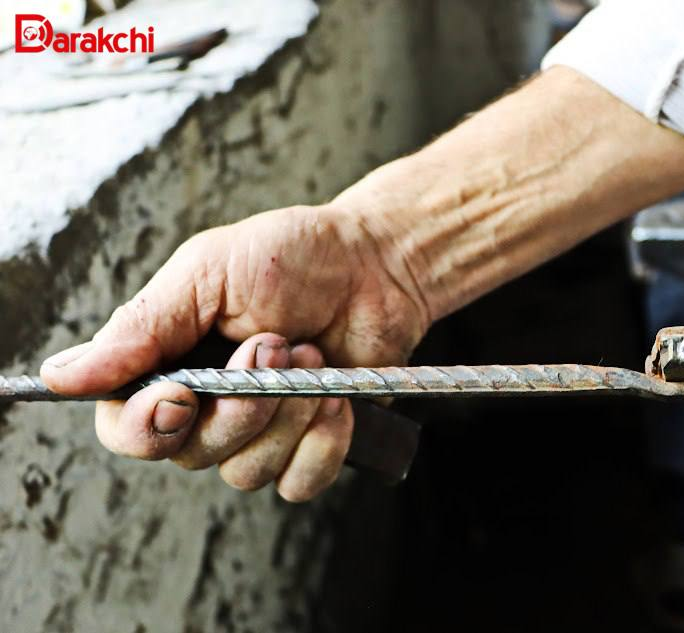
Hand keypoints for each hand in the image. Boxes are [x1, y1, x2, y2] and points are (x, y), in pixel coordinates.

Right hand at [40, 204, 429, 500]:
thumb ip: (142, 328)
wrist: (376, 264)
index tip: (183, 395)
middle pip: (192, 455)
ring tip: (310, 354)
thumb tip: (63, 375)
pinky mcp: (309, 444)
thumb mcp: (208, 271)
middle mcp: (209, 406)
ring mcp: (261, 430)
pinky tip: (336, 398)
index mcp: (170, 364)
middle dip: (240, 406)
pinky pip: (298, 483)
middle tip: (273, 345)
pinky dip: (323, 443)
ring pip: (246, 471)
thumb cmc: (294, 256)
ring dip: (287, 413)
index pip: (127, 430)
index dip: (148, 427)